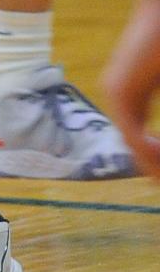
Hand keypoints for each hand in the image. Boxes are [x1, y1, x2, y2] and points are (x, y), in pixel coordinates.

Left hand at [101, 0, 159, 177]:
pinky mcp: (118, 91)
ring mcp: (116, 94)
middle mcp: (120, 98)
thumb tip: (158, 141)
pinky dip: (148, 151)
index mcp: (135, 98)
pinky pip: (132, 133)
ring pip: (135, 146)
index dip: (158, 161)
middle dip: (157, 166)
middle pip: (138, 149)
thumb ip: (158, 113)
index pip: (145, 142)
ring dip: (155, 162)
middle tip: (159, 180)